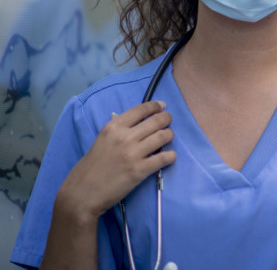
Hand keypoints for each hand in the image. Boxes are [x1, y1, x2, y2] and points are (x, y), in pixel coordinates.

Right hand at [56, 100, 176, 221]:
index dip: (155, 106)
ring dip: (169, 135)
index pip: (140, 109)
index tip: (162, 106)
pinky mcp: (139, 170)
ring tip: (168, 137)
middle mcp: (124, 137)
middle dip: (167, 119)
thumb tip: (136, 122)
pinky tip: (170, 156)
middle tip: (169, 121)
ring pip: (163, 136)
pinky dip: (171, 155)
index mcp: (113, 127)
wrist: (82, 193)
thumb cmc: (90, 167)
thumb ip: (118, 130)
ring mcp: (133, 153)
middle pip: (156, 121)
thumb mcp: (101, 140)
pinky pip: (164, 158)